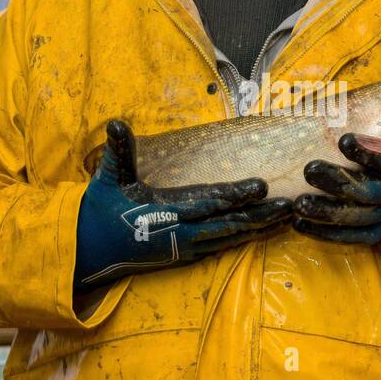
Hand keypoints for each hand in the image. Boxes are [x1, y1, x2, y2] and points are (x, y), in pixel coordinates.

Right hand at [73, 120, 293, 293]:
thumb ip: (118, 152)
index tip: (261, 186)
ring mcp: (186, 248)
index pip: (208, 202)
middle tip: (290, 206)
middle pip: (229, 224)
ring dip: (260, 228)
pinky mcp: (187, 256)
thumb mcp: (108, 180)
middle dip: (261, 215)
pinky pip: (223, 247)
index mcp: (166, 213)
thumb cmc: (102, 210)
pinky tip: (265, 231)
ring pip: (231, 238)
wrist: (90, 251)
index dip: (235, 194)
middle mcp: (181, 234)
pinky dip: (246, 239)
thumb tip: (115, 123)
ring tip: (288, 218)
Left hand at [291, 133, 380, 248]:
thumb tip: (339, 102)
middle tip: (309, 169)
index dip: (368, 152)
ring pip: (356, 217)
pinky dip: (325, 233)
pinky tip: (299, 224)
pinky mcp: (379, 235)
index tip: (343, 139)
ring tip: (298, 203)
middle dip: (336, 180)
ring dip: (325, 211)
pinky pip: (351, 237)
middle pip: (367, 191)